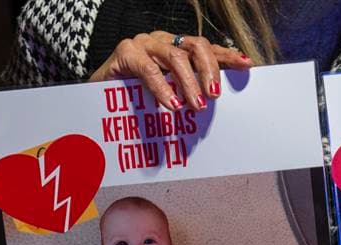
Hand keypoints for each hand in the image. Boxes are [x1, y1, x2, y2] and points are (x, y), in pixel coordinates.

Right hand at [89, 31, 251, 111]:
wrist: (93, 97)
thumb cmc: (134, 98)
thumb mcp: (167, 96)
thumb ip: (186, 95)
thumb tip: (213, 107)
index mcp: (176, 48)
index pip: (207, 49)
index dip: (227, 56)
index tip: (246, 66)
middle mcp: (163, 41)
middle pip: (196, 46)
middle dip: (210, 70)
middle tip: (214, 96)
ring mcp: (144, 44)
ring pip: (176, 56)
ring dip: (189, 82)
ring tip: (196, 105)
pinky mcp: (125, 53)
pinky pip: (148, 69)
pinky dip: (162, 88)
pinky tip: (171, 104)